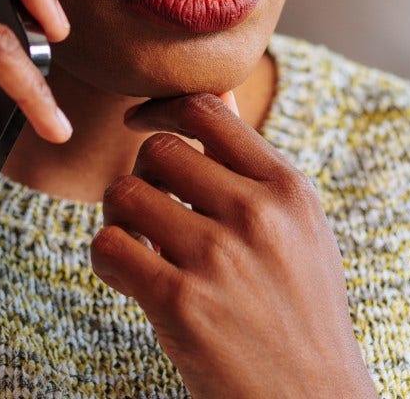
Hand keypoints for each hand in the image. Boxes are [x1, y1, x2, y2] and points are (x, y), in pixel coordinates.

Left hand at [89, 94, 377, 398]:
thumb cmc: (301, 316)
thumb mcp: (301, 233)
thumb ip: (257, 170)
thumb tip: (215, 95)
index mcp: (289, 190)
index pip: (208, 112)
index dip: (164, 111)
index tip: (144, 126)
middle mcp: (256, 214)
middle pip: (159, 152)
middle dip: (143, 177)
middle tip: (150, 213)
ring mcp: (216, 257)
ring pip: (124, 194)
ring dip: (120, 219)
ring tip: (142, 247)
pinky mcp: (178, 302)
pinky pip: (108, 247)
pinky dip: (108, 260)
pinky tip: (130, 278)